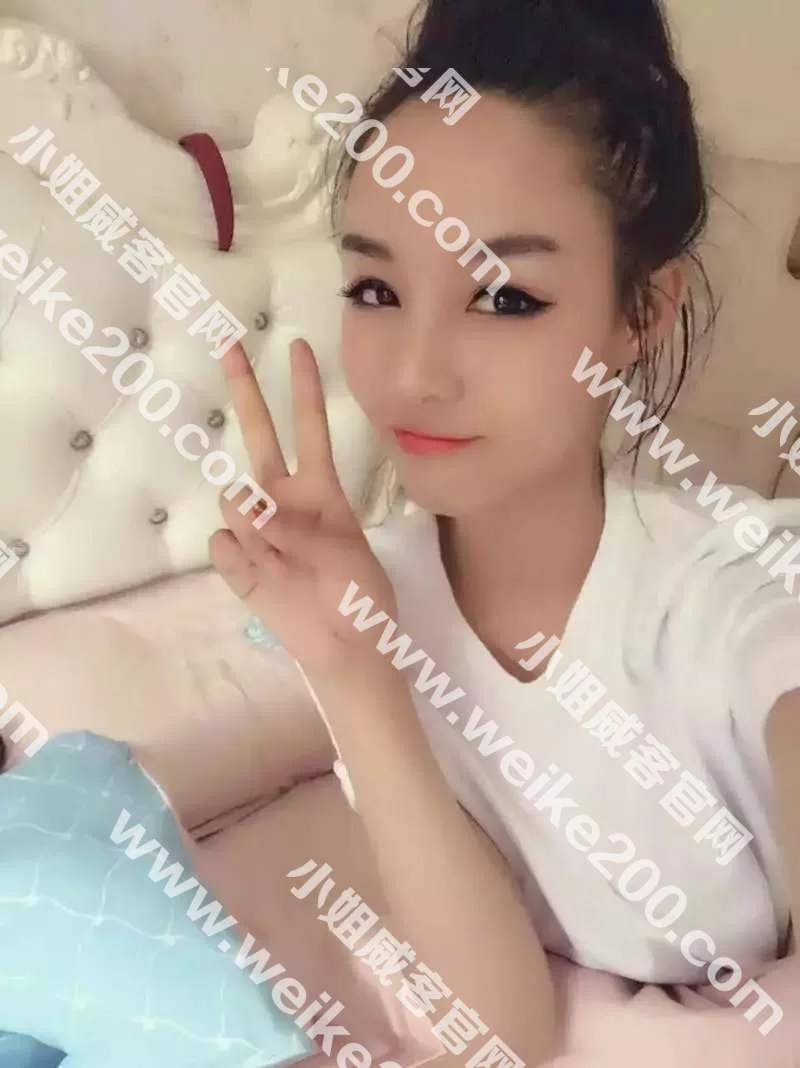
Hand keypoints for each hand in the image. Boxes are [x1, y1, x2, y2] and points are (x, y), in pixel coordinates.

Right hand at [210, 339, 397, 677]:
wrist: (345, 646)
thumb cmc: (358, 595)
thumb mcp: (344, 554)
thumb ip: (297, 527)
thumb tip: (247, 509)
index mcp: (321, 491)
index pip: (310, 428)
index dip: (304, 389)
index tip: (298, 345)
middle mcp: (285, 500)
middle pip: (259, 437)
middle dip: (245, 392)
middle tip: (228, 346)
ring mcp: (257, 529)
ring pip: (234, 500)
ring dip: (255, 524)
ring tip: (283, 561)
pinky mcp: (236, 563)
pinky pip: (222, 545)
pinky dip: (240, 559)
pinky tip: (262, 576)